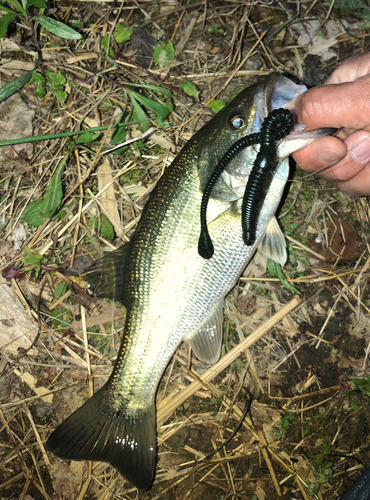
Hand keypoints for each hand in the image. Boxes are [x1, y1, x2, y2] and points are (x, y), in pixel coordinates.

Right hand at [291, 53, 369, 195]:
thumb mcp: (366, 95)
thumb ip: (321, 105)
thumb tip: (286, 118)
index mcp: (341, 91)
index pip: (299, 125)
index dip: (309, 144)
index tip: (334, 146)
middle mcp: (346, 120)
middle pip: (314, 159)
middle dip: (339, 162)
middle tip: (368, 145)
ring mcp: (359, 146)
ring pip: (337, 178)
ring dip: (361, 172)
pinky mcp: (368, 167)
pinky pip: (355, 185)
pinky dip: (369, 180)